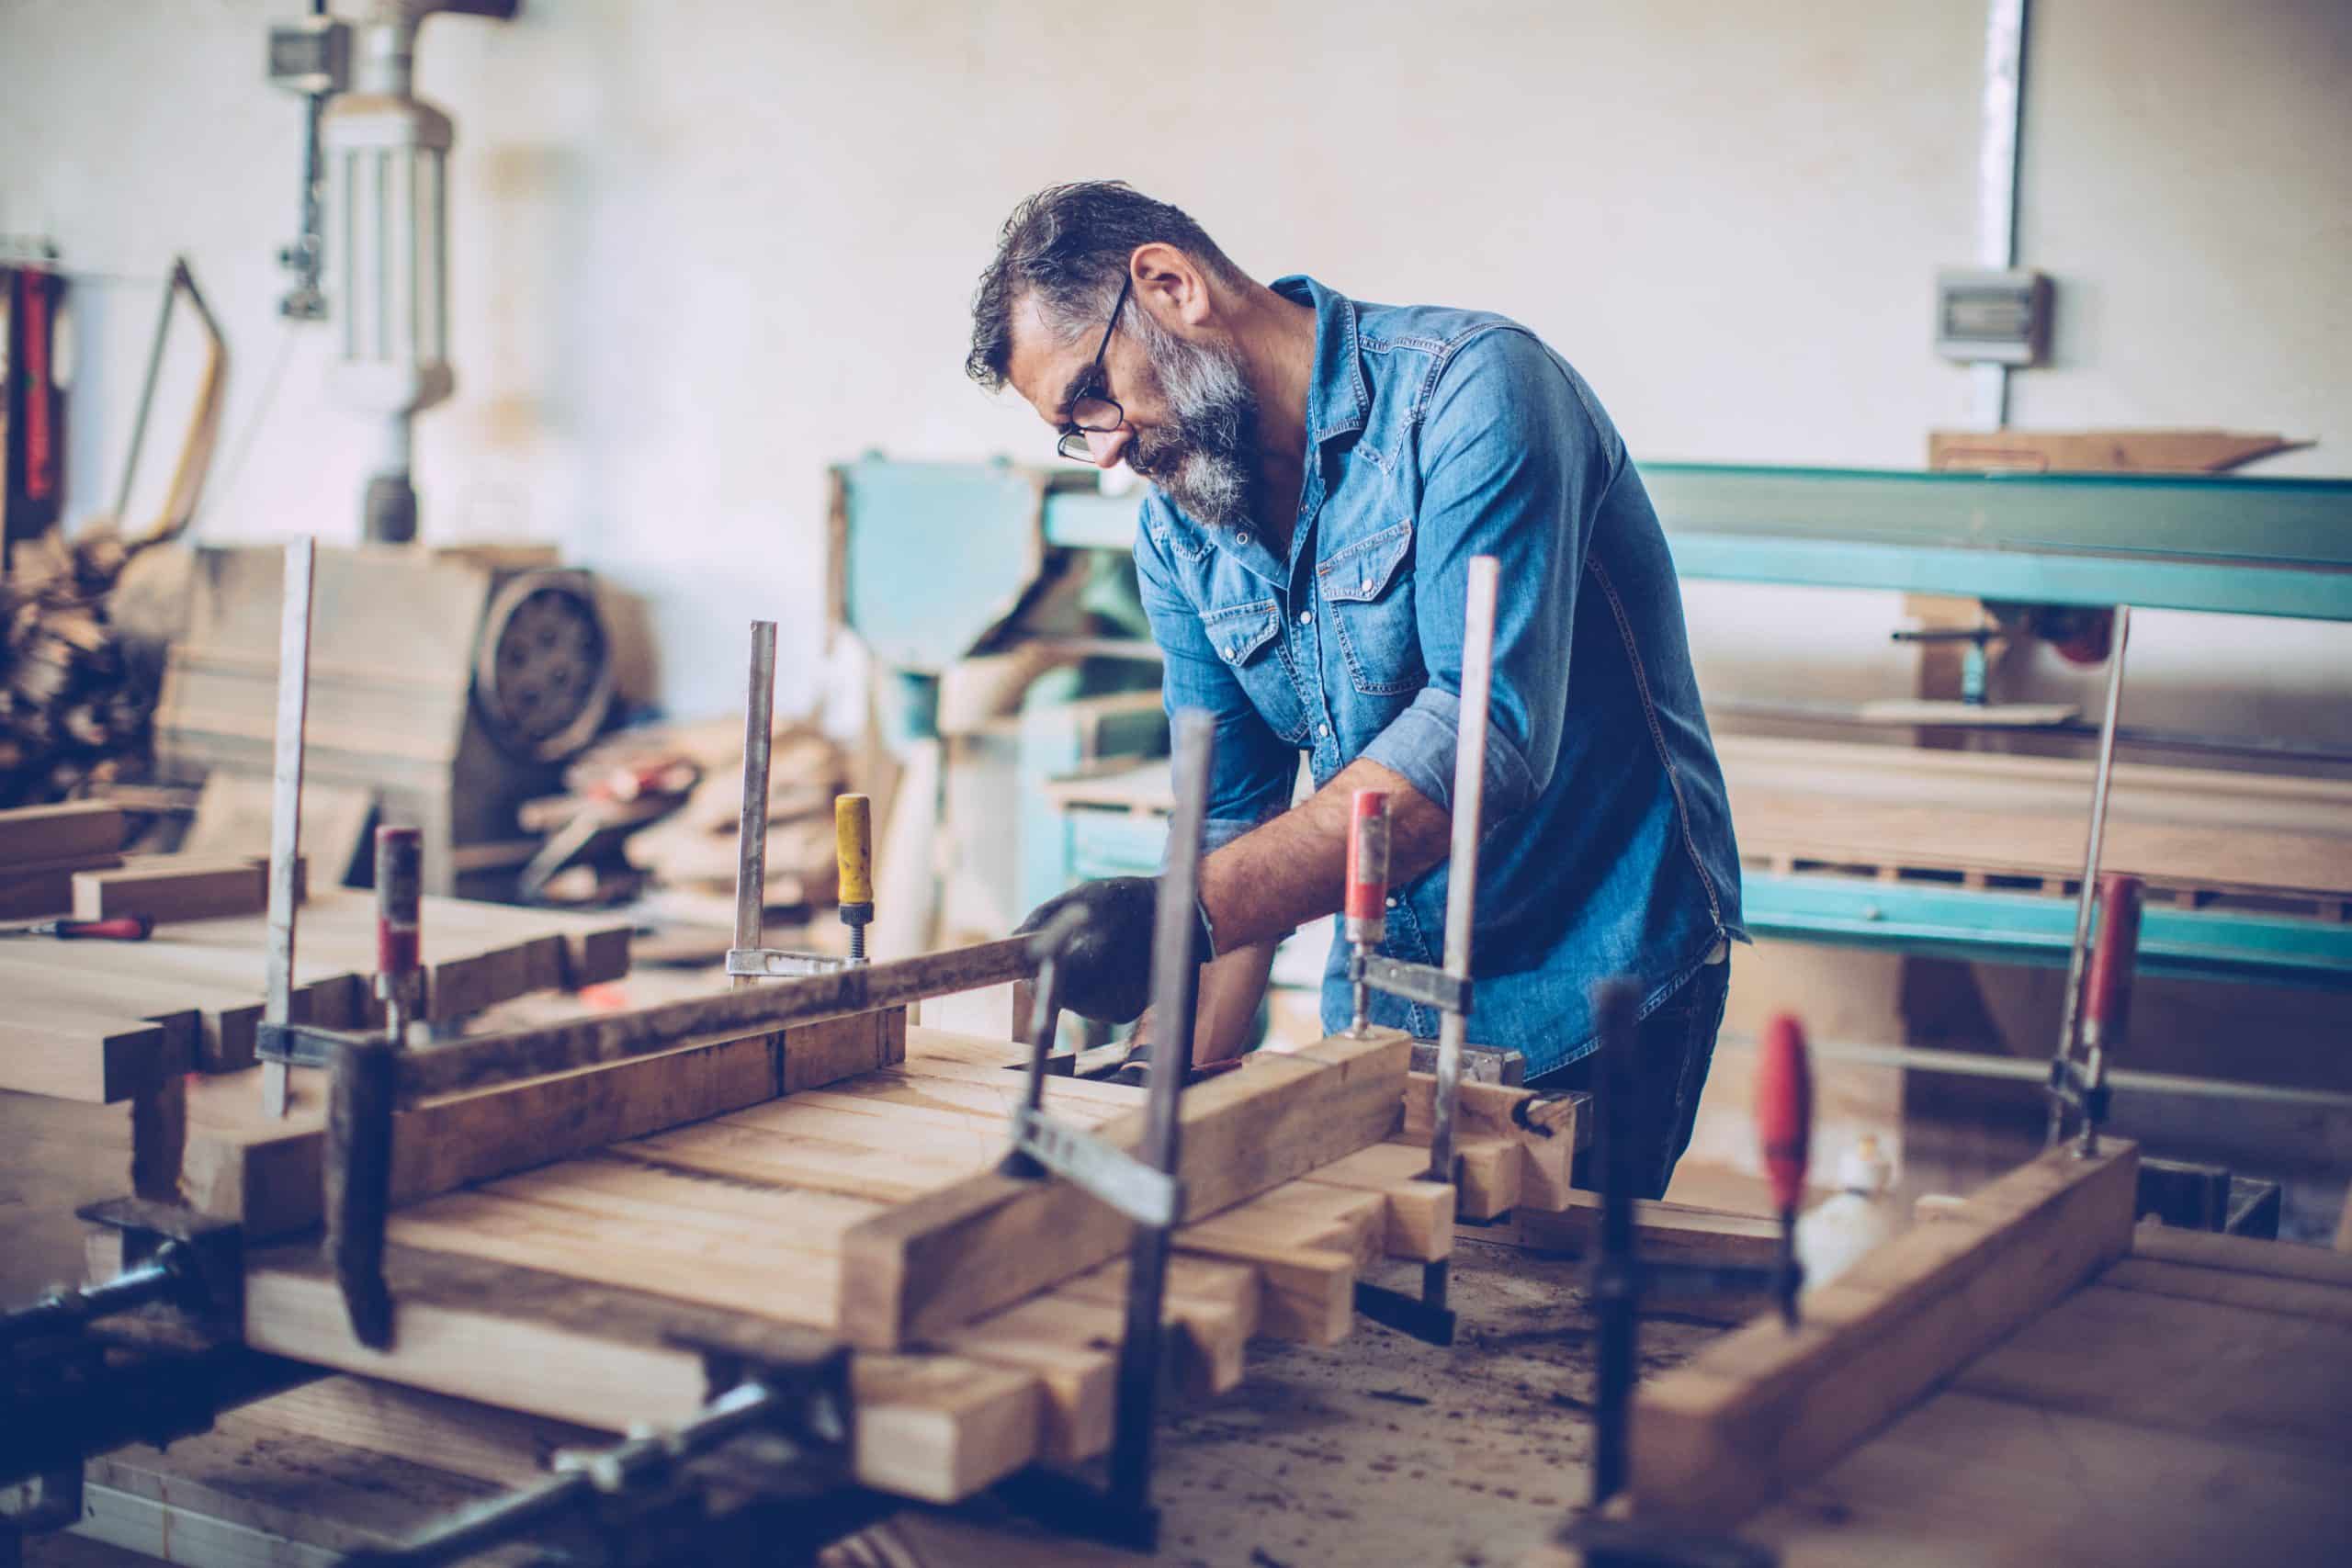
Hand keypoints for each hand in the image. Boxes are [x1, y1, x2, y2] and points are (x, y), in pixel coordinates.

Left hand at [1014, 877, 1210, 1023]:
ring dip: (1072, 979)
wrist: (1180, 920)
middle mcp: (1105, 996)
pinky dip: (1090, 986)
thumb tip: (1014, 940)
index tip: (1029, 957)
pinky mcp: (1123, 1013)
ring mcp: (1116, 1010)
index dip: (1032, 972)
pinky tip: (1105, 962)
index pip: (1044, 984)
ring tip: (1090, 948)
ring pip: (1073, 1000)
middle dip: (1052, 973)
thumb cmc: (1127, 901)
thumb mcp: (1082, 896)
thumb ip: (1043, 919)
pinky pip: (1092, 1003)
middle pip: (1057, 995)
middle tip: (1060, 948)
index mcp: (1093, 965)